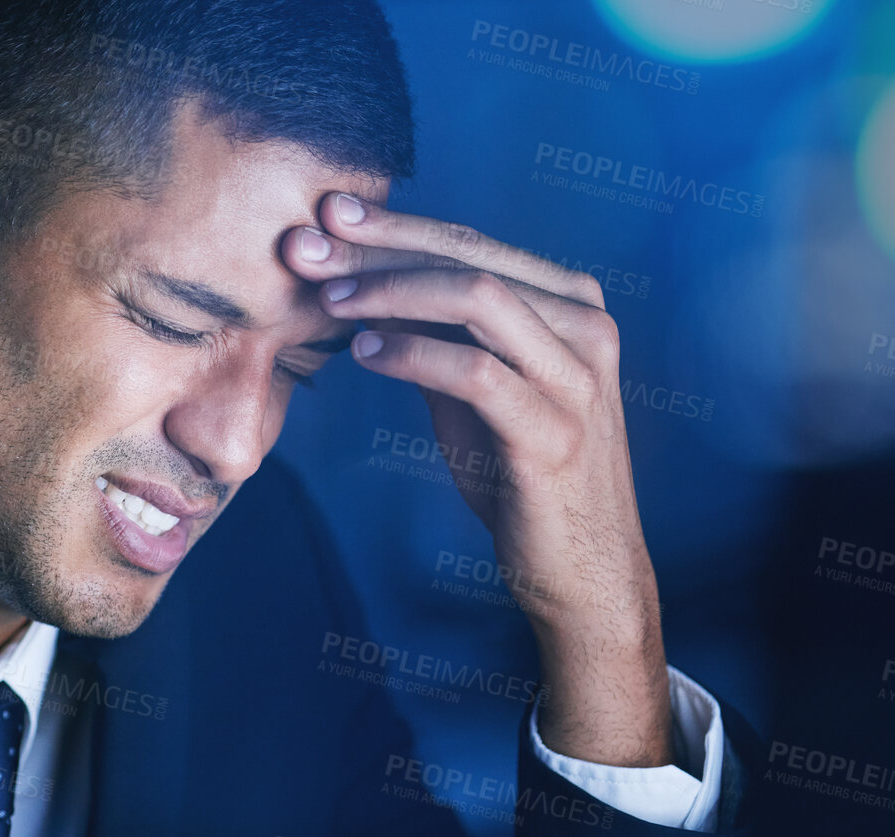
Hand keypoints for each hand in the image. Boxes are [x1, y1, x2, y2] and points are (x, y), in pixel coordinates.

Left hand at [283, 193, 674, 768]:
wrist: (581, 567)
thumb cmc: (523, 474)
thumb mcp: (475, 391)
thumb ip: (434, 335)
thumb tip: (358, 283)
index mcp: (571, 305)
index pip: (472, 244)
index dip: (397, 226)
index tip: (331, 211)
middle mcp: (584, 329)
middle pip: (469, 260)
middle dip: (381, 247)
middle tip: (309, 244)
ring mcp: (576, 379)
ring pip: (477, 299)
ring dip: (390, 292)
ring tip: (328, 300)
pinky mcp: (554, 432)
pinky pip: (474, 372)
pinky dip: (412, 353)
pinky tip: (365, 352)